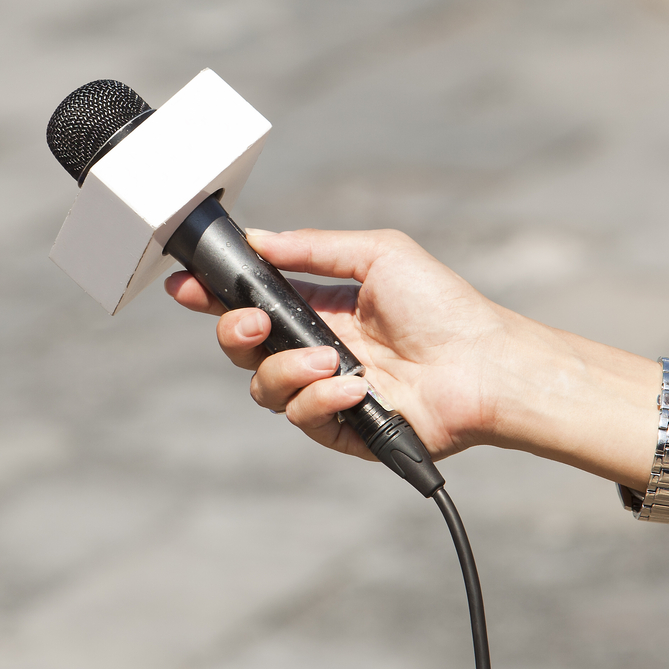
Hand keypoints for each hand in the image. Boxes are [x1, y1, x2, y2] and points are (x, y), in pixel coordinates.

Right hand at [165, 227, 528, 461]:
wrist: (483, 366)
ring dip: (286, 370)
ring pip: (263, 387)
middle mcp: (316, 349)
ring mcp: (326, 391)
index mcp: (321, 307)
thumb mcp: (378, 254)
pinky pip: (300, 417)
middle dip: (233, 332)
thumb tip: (259, 239)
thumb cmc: (444, 307)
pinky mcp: (339, 429)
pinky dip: (320, 400)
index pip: (253, 301)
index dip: (214, 295)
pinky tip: (355, 389)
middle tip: (253, 322)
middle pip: (243, 347)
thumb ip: (313, 248)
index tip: (184, 286)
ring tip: (330, 361)